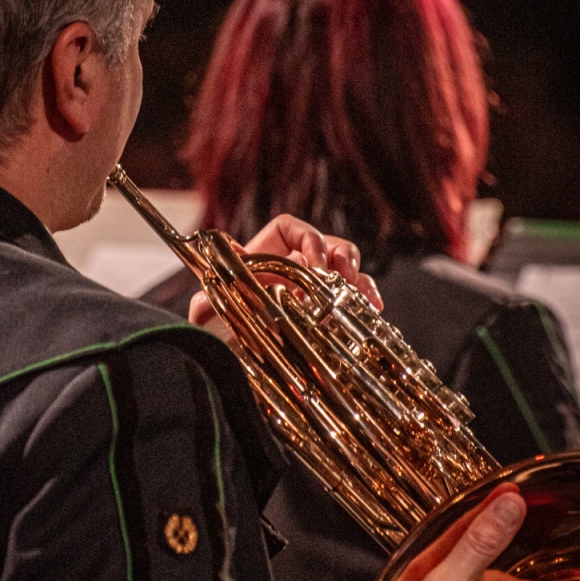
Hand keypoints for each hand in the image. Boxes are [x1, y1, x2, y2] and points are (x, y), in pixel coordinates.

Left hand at [188, 214, 382, 329]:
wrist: (231, 352)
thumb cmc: (219, 324)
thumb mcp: (211, 311)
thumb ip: (206, 301)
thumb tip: (205, 294)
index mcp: (266, 255)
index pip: (289, 228)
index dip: (306, 237)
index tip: (313, 261)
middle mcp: (292, 266)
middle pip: (326, 245)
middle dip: (339, 255)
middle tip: (342, 274)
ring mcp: (313, 287)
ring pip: (344, 268)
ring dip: (357, 275)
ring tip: (362, 292)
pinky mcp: (327, 309)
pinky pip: (352, 295)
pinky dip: (365, 296)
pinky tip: (374, 307)